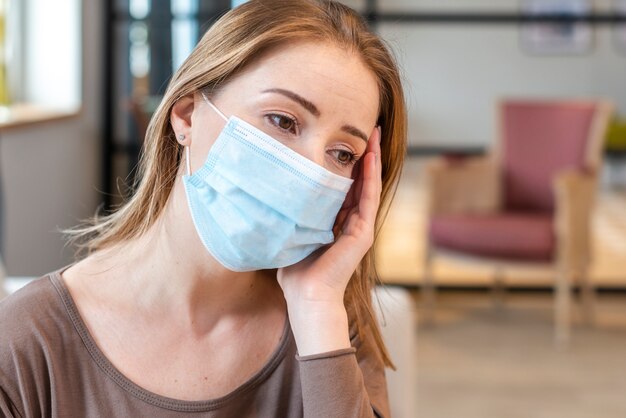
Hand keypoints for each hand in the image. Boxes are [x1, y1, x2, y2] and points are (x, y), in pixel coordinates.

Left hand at [277, 125, 381, 306]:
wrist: (307, 296)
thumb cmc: (296, 271)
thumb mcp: (294, 233)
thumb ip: (293, 215)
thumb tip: (273, 192)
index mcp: (337, 223)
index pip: (346, 186)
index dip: (349, 164)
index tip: (346, 140)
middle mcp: (352, 223)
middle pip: (361, 181)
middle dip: (364, 155)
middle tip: (368, 129)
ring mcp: (360, 228)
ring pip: (369, 185)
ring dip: (373, 159)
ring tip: (375, 135)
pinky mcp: (363, 233)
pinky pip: (368, 198)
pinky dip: (371, 177)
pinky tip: (371, 157)